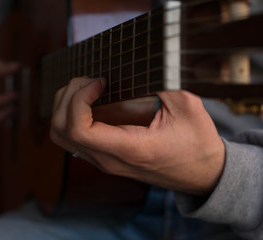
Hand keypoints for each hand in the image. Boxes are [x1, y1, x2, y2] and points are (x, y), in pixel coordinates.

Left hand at [51, 77, 224, 195]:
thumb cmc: (197, 145)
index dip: (79, 99)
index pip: (78, 130)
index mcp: (128, 149)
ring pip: (61, 137)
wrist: (201, 176)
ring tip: (85, 89)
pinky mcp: (104, 158)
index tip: (100, 82)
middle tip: (90, 81)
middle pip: (61, 131)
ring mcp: (104, 161)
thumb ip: (163, 82)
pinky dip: (71, 116)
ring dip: (65, 107)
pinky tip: (90, 102)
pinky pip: (72, 140)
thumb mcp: (188, 108)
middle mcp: (109, 160)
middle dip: (68, 98)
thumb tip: (143, 60)